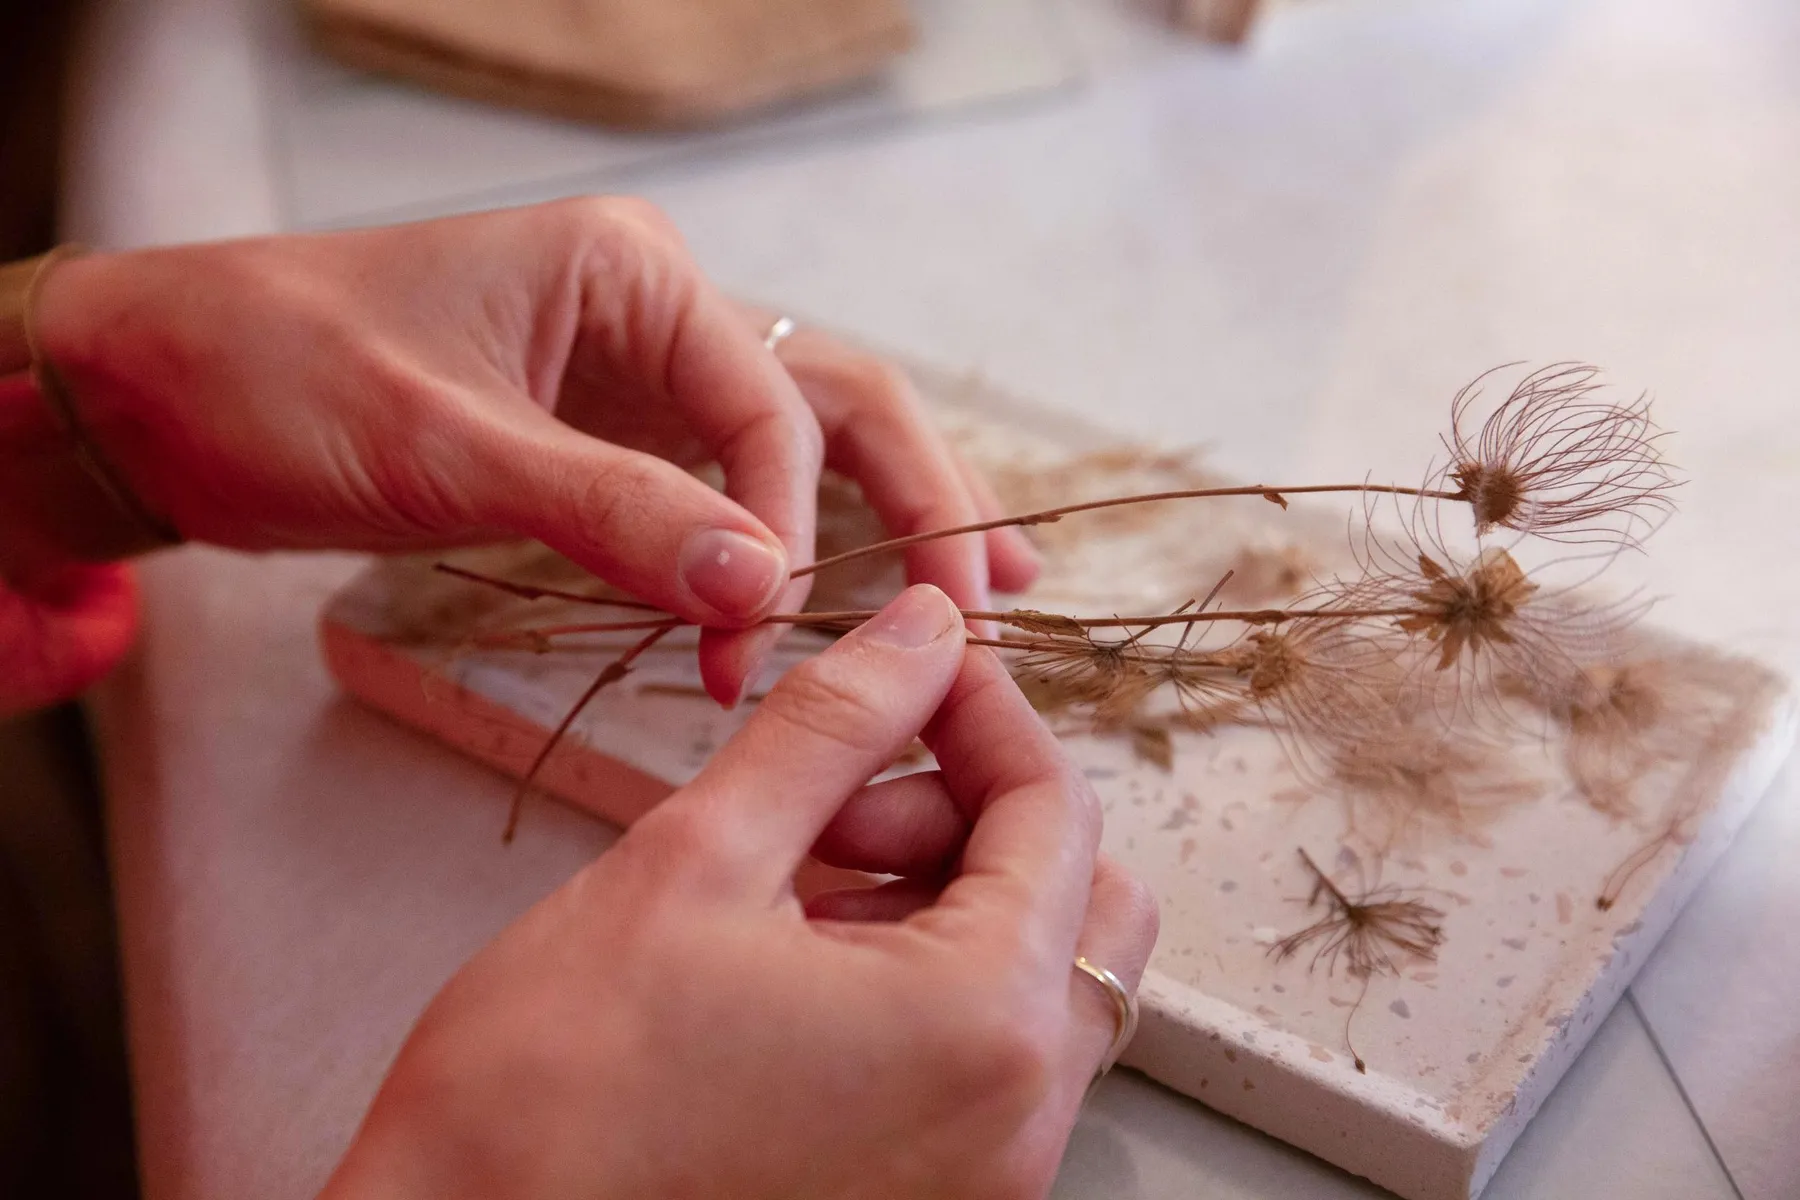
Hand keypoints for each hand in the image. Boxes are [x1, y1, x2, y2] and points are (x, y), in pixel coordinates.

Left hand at [18, 199, 1036, 702]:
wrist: (156, 388)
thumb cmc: (276, 379)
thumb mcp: (442, 446)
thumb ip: (609, 511)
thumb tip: (765, 588)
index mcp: (632, 272)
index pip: (772, 403)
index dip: (794, 522)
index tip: (770, 627)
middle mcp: (656, 310)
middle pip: (836, 399)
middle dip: (920, 496)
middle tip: (992, 596)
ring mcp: (636, 373)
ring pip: (798, 442)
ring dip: (882, 518)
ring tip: (971, 593)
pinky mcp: (605, 435)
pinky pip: (723, 487)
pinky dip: (783, 544)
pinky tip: (830, 595)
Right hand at [319, 585, 1157, 1199]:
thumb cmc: (551, 1094)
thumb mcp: (697, 857)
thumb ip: (834, 727)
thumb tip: (922, 633)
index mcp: (983, 1025)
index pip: (1057, 814)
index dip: (986, 712)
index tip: (919, 666)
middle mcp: (1018, 1124)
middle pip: (1079, 904)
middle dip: (973, 815)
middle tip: (839, 803)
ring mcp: (982, 1182)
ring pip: (1033, 983)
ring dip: (943, 899)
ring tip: (797, 886)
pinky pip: (981, 1062)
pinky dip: (924, 985)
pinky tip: (802, 964)